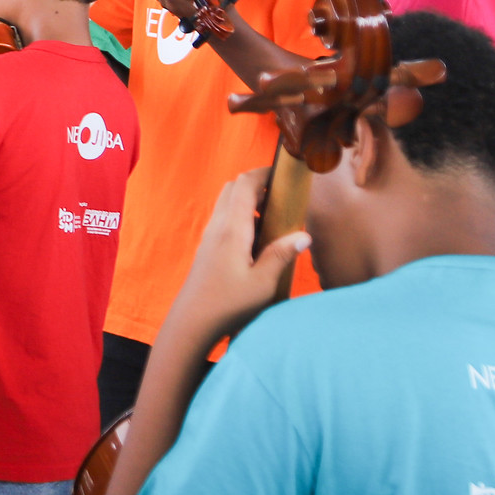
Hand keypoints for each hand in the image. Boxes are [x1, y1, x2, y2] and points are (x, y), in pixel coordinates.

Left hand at [164, 167, 310, 347]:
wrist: (191, 322)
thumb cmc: (228, 304)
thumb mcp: (263, 283)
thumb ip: (282, 255)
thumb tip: (303, 235)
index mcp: (231, 229)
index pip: (244, 184)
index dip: (263, 172)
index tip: (284, 173)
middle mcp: (217, 227)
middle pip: (233, 188)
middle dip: (257, 184)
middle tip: (282, 195)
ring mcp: (209, 237)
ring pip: (227, 203)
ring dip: (249, 201)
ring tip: (275, 218)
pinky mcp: (207, 248)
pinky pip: (224, 220)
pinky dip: (241, 217)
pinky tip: (258, 238)